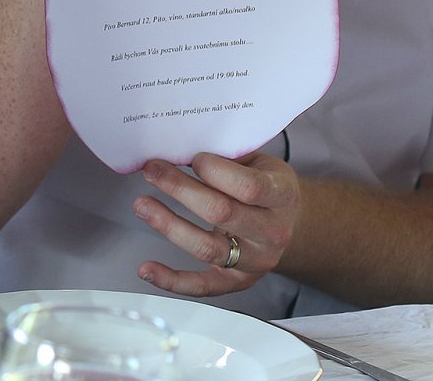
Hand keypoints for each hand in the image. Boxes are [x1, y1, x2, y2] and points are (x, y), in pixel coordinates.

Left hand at [132, 150, 297, 295]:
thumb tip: (180, 147)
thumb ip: (228, 157)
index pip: (248, 187)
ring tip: (142, 205)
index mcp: (282, 196)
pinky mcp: (236, 281)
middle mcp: (272, 233)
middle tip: (152, 170)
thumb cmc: (266, 185)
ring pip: (207, 248)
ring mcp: (255, 261)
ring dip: (169, 226)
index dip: (215, 171)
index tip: (193, 157)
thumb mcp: (259, 163)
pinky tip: (146, 269)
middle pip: (222, 214)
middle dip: (180, 189)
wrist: (289, 222)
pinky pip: (202, 286)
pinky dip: (172, 280)